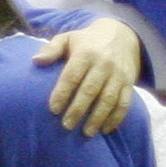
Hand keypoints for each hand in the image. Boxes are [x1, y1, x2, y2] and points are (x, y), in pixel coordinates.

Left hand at [35, 18, 141, 134]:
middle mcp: (103, 65)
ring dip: (98, 117)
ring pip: (109, 99)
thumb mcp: (68, 38)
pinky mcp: (130, 83)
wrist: (123, 34)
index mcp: (85, 54)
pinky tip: (106, 129)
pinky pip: (125, 102)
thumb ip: (52, 49)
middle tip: (66, 126)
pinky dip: (117, 117)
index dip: (62, 93)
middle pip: (90, 90)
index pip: (72, 76)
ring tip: (86, 132)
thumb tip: (35, 60)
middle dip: (78, 110)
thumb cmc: (87, 40)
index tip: (53, 109)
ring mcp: (118, 75)